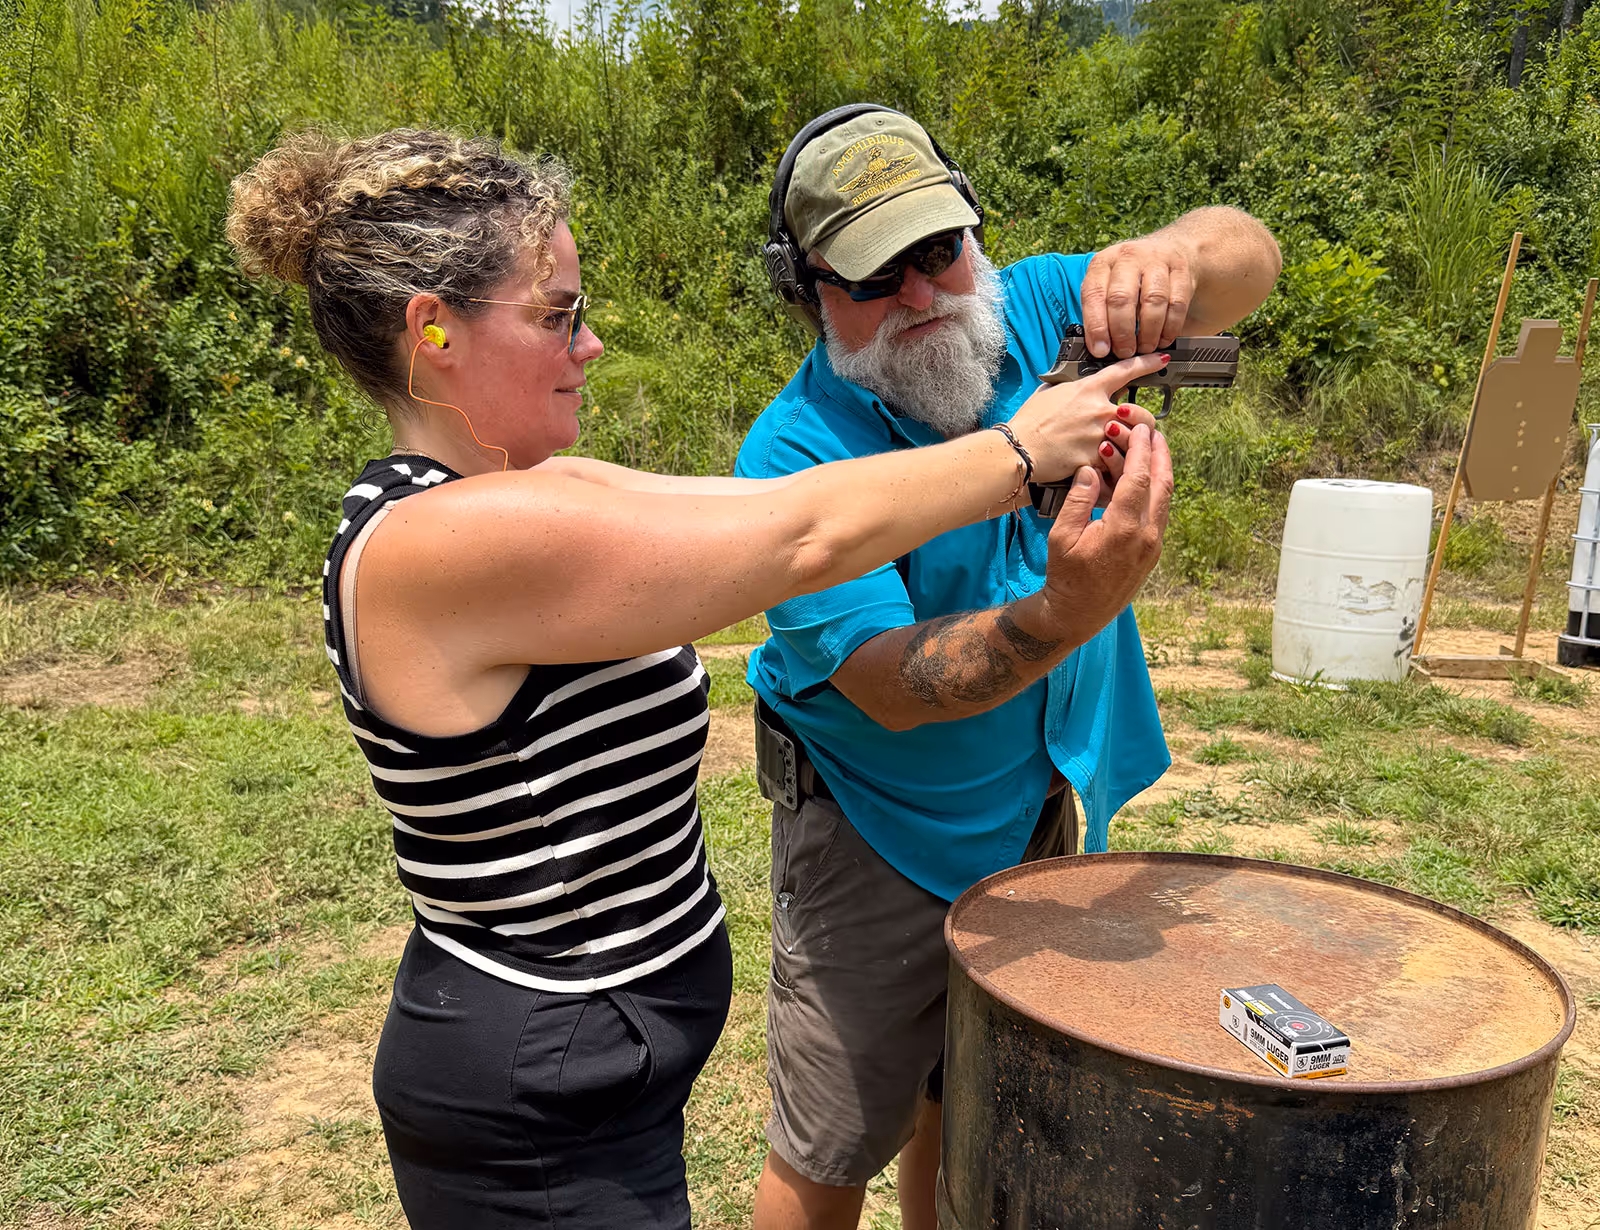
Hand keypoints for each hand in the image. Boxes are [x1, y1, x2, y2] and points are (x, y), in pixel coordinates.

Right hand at [1009, 353, 1165, 484]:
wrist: (1018, 449)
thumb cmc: (1028, 422)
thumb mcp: (1049, 392)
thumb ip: (1071, 388)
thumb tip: (1074, 387)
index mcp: (1089, 389)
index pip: (1126, 370)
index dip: (1147, 363)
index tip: (1161, 360)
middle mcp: (1099, 410)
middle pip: (1142, 415)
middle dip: (1142, 424)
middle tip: (1135, 430)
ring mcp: (1100, 436)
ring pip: (1133, 442)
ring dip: (1129, 448)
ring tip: (1117, 453)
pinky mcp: (1095, 459)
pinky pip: (1116, 465)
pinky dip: (1112, 470)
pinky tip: (1104, 472)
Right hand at [1036, 424, 1172, 638]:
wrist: (1077, 614)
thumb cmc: (1065, 576)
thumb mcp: (1062, 536)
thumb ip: (1079, 499)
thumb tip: (1092, 470)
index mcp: (1123, 528)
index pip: (1139, 477)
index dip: (1140, 449)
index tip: (1138, 428)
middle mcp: (1146, 536)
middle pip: (1163, 483)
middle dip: (1160, 453)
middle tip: (1153, 431)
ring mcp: (1153, 546)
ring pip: (1165, 498)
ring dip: (1160, 471)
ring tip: (1152, 449)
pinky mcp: (1152, 553)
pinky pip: (1159, 513)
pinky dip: (1155, 491)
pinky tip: (1144, 481)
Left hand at [1081, 236, 1196, 358]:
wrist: (1169, 248)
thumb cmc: (1131, 275)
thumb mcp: (1108, 283)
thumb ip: (1100, 310)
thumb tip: (1098, 347)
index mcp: (1103, 263)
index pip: (1093, 295)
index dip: (1096, 327)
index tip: (1101, 350)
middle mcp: (1129, 258)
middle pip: (1121, 298)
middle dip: (1122, 332)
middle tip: (1125, 352)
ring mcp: (1157, 261)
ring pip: (1152, 301)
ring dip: (1148, 332)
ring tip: (1144, 348)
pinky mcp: (1181, 270)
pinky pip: (1176, 303)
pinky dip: (1170, 327)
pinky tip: (1163, 339)